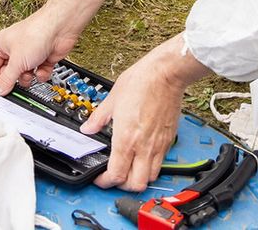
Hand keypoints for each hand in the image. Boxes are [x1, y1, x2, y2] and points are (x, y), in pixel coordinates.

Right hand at [0, 0, 111, 92]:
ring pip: (24, 74)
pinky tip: (43, 70)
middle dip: (13, 79)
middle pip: (9, 72)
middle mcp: (16, 48)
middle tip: (15, 85)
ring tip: (30, 75)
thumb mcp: (17, 62)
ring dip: (28, 78)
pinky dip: (41, 74)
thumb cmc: (36, 34)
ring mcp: (30, 53)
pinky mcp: (44, 57)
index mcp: (2, 44)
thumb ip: (6, 79)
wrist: (61, 28)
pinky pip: (39, 72)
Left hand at [79, 34, 212, 191]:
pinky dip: (151, 165)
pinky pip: (161, 162)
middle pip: (136, 185)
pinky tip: (143, 154)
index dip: (105, 182)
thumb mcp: (112, 98)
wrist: (166, 72)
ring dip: (139, 178)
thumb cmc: (142, 81)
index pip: (116, 175)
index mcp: (126, 138)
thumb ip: (98, 118)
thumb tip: (88, 128)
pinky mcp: (169, 139)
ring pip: (151, 177)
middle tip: (115, 176)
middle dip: (123, 186)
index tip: (100, 178)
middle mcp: (144, 146)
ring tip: (130, 168)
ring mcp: (159, 144)